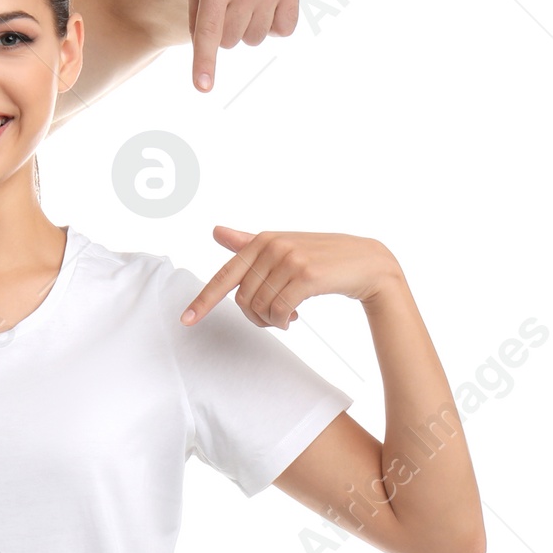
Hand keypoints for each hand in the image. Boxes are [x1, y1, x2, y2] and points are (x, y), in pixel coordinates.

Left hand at [181, 226, 400, 329]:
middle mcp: (272, 246)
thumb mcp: (283, 247)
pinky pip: (280, 310)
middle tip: (273, 319)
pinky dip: (283, 322)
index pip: (225, 276)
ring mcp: (290, 259)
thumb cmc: (321, 257)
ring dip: (272, 321)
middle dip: (255, 317)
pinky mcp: (307, 275)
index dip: (204, 300)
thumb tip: (216, 231)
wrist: (367, 262)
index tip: (186, 320)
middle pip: (243, 299)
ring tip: (287, 317)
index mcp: (261, 241)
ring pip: (261, 307)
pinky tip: (294, 320)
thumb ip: (248, 243)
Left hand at [187, 0, 298, 92]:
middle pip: (230, 41)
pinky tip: (265, 3)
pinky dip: (272, 26)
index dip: (205, 62)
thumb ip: (197, 18)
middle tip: (223, 1)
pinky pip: (283, 30)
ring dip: (246, 27)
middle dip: (223, 30)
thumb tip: (212, 52)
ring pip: (255, 38)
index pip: (209, 32)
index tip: (203, 87)